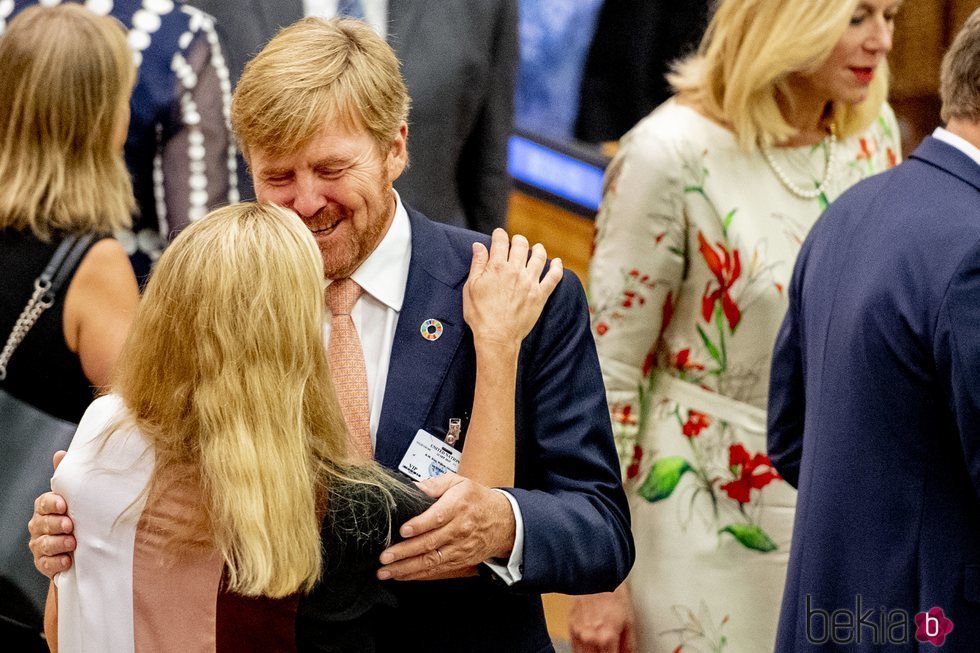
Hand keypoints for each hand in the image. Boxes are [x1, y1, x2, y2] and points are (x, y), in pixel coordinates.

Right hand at [28, 451, 74, 578]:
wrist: (82, 547)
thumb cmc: (78, 516)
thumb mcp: (77, 497)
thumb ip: (67, 478)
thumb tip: (60, 454)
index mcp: (46, 507)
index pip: (43, 503)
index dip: (52, 503)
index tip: (64, 504)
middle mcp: (39, 525)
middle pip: (42, 524)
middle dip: (56, 525)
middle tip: (70, 525)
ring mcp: (40, 545)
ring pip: (43, 544)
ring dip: (57, 544)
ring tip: (72, 544)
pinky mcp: (44, 563)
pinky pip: (45, 564)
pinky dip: (56, 563)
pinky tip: (67, 561)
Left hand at [377, 473, 515, 580]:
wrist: (504, 521)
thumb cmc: (477, 500)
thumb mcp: (458, 482)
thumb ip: (434, 484)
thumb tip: (413, 488)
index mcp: (458, 506)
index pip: (437, 517)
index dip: (419, 525)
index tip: (403, 530)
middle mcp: (459, 529)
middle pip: (430, 543)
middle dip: (405, 552)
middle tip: (385, 556)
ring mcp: (459, 547)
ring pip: (431, 560)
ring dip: (406, 568)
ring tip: (386, 570)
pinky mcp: (459, 560)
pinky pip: (437, 570)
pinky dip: (418, 575)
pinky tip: (402, 575)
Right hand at [463, 228, 562, 350]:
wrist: (497, 337)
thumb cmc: (480, 315)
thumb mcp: (471, 287)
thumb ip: (477, 264)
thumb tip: (479, 245)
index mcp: (497, 267)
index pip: (501, 242)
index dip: (499, 235)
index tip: (499, 234)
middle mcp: (515, 271)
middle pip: (521, 245)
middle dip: (518, 240)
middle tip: (516, 242)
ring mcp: (530, 283)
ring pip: (539, 257)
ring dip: (538, 249)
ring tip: (536, 248)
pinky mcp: (540, 295)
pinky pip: (554, 277)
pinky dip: (557, 268)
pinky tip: (557, 262)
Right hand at [570, 584, 636, 652]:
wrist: (595, 577)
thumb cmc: (612, 594)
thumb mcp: (629, 621)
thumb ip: (629, 644)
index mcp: (607, 638)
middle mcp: (590, 638)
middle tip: (609, 649)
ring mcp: (579, 634)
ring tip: (601, 648)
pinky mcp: (571, 628)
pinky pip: (575, 648)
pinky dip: (583, 650)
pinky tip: (591, 645)